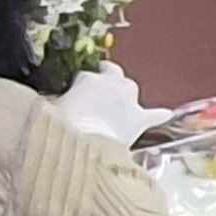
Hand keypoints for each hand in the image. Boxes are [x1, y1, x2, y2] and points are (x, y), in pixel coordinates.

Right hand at [51, 63, 166, 146]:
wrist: (84, 144)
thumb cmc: (62, 126)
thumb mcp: (50, 109)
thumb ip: (55, 102)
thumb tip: (51, 103)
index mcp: (88, 79)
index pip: (84, 75)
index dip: (80, 83)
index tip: (75, 90)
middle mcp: (112, 83)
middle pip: (112, 72)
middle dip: (106, 76)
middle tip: (99, 85)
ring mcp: (128, 100)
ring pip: (130, 87)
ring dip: (125, 92)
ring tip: (119, 100)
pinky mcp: (140, 118)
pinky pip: (154, 114)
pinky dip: (158, 115)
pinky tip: (165, 114)